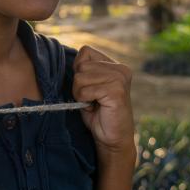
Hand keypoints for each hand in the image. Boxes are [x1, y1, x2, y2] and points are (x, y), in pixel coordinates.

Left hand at [71, 45, 135, 161]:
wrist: (112, 138)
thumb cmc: (98, 114)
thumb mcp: (88, 87)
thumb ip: (83, 71)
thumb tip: (68, 59)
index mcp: (115, 65)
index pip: (85, 51)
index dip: (79, 70)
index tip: (89, 87)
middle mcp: (120, 68)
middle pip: (81, 66)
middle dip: (79, 85)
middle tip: (92, 99)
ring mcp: (120, 78)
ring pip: (80, 78)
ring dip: (81, 94)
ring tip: (94, 103)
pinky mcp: (116, 91)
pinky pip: (85, 90)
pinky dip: (84, 101)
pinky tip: (96, 107)